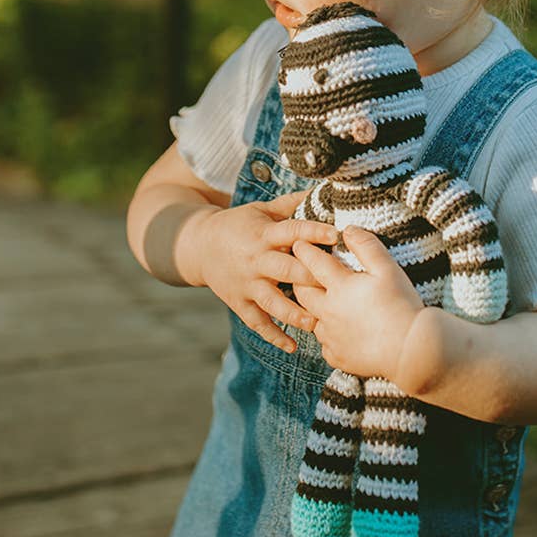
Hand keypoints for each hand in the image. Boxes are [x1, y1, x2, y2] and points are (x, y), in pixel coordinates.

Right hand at [193, 189, 337, 353]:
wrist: (199, 246)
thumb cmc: (239, 225)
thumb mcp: (260, 210)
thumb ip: (290, 204)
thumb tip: (322, 190)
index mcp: (263, 234)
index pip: (291, 231)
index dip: (313, 232)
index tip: (336, 234)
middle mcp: (255, 260)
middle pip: (285, 270)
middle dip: (310, 279)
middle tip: (337, 287)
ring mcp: (246, 284)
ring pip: (272, 302)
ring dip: (294, 314)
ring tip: (315, 323)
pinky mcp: (239, 302)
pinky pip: (257, 322)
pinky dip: (273, 335)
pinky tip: (291, 346)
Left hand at [292, 226, 426, 380]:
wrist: (413, 350)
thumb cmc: (402, 306)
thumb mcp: (388, 269)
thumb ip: (366, 246)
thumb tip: (348, 230)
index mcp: (339, 287)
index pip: (313, 262)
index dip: (304, 250)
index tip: (299, 243)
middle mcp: (328, 312)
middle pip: (302, 292)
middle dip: (298, 278)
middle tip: (301, 271)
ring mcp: (331, 337)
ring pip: (310, 319)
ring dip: (311, 308)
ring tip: (318, 300)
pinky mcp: (338, 357)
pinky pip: (324, 344)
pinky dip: (327, 335)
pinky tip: (336, 331)